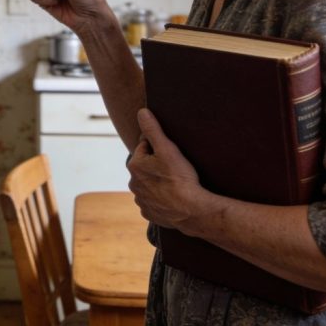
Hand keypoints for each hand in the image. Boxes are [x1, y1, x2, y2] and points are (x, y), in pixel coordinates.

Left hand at [128, 109, 203, 230]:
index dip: (159, 146)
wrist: (192, 211)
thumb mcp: (167, 148)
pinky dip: (161, 198)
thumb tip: (141, 112)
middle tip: (175, 168)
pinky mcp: (149, 213)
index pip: (144, 146)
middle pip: (146, 166)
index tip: (171, 153)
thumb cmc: (180, 178)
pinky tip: (173, 197)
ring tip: (175, 182)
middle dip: (156, 164)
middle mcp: (133, 183)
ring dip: (158, 181)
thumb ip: (153, 129)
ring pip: (149, 184)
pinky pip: (153, 201)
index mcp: (134, 165)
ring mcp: (141, 200)